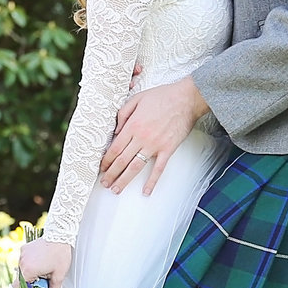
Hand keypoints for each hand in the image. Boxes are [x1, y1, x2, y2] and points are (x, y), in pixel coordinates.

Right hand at [18, 240, 73, 287]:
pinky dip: (30, 263)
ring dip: (30, 271)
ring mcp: (22, 254)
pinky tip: (40, 260)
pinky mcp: (24, 248)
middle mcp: (22, 262)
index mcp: (28, 270)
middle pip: (21, 279)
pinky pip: (24, 260)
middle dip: (31, 281)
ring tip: (43, 267)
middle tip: (43, 278)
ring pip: (22, 269)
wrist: (60, 235)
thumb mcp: (59, 276)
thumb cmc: (60, 254)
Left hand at [99, 77, 206, 195]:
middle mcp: (141, 137)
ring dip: (124, 180)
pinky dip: (152, 181)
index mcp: (132, 125)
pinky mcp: (168, 149)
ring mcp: (155, 145)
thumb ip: (123, 114)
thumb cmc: (163, 96)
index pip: (114, 148)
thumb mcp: (137, 98)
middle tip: (104, 183)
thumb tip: (116, 131)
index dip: (106, 160)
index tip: (101, 168)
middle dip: (111, 174)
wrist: (186, 98)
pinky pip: (158, 169)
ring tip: (116, 189)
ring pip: (136, 167)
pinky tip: (146, 191)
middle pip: (122, 160)